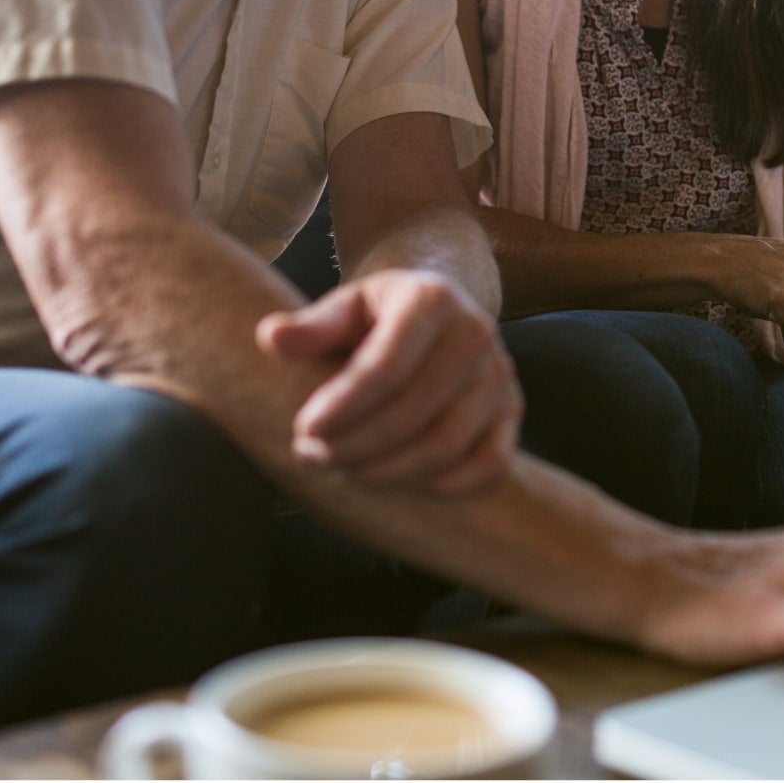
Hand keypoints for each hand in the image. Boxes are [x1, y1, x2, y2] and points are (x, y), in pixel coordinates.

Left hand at [255, 270, 520, 494]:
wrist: (440, 312)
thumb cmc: (380, 315)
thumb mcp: (345, 307)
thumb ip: (312, 327)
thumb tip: (270, 338)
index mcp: (432, 298)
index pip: (385, 367)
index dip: (341, 408)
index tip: (302, 431)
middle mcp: (476, 333)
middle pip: (412, 412)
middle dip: (355, 445)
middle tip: (311, 456)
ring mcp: (500, 374)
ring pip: (445, 446)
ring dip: (387, 471)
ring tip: (343, 469)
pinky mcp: (513, 410)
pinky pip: (488, 464)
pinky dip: (443, 484)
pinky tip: (397, 480)